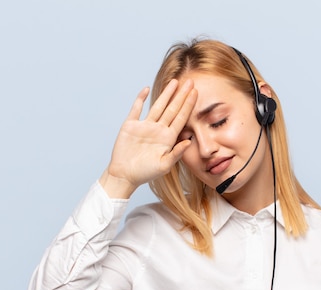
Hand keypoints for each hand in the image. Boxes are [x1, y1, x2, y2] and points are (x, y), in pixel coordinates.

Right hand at [101, 79, 196, 197]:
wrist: (124, 175)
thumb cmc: (145, 173)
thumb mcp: (164, 166)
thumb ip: (176, 153)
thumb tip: (189, 141)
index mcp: (168, 138)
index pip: (181, 118)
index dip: (188, 105)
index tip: (196, 93)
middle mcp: (158, 129)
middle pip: (172, 109)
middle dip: (181, 95)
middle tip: (190, 81)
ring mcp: (144, 126)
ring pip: (158, 106)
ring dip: (166, 94)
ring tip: (174, 82)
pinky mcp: (131, 126)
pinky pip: (136, 109)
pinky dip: (140, 99)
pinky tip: (146, 89)